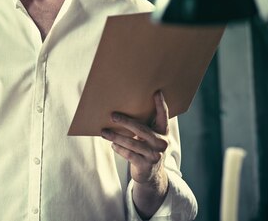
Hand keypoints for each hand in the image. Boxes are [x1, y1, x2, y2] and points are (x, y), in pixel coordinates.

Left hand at [101, 90, 169, 217]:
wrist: (151, 175)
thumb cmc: (146, 149)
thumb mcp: (150, 138)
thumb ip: (144, 126)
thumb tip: (122, 111)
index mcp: (163, 133)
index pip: (163, 116)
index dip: (160, 104)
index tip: (156, 92)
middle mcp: (161, 143)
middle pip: (141, 129)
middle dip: (125, 121)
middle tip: (112, 115)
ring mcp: (154, 155)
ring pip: (132, 143)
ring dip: (115, 136)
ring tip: (104, 132)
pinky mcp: (145, 165)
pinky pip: (128, 154)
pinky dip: (119, 148)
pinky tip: (113, 145)